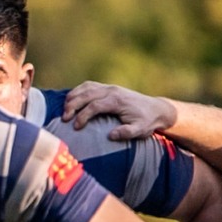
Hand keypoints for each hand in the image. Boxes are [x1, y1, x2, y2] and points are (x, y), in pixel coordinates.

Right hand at [61, 81, 176, 141]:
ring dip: (73, 97)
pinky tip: (71, 100)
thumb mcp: (140, 131)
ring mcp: (109, 87)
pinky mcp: (108, 88)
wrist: (156, 109)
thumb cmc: (147, 122)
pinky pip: (89, 85)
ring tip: (64, 110)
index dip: (83, 116)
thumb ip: (126, 133)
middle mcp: (111, 91)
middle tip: (64, 119)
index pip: (94, 106)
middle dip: (72, 106)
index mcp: (117, 101)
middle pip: (86, 94)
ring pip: (85, 88)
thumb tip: (110, 135)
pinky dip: (78, 91)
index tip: (76, 127)